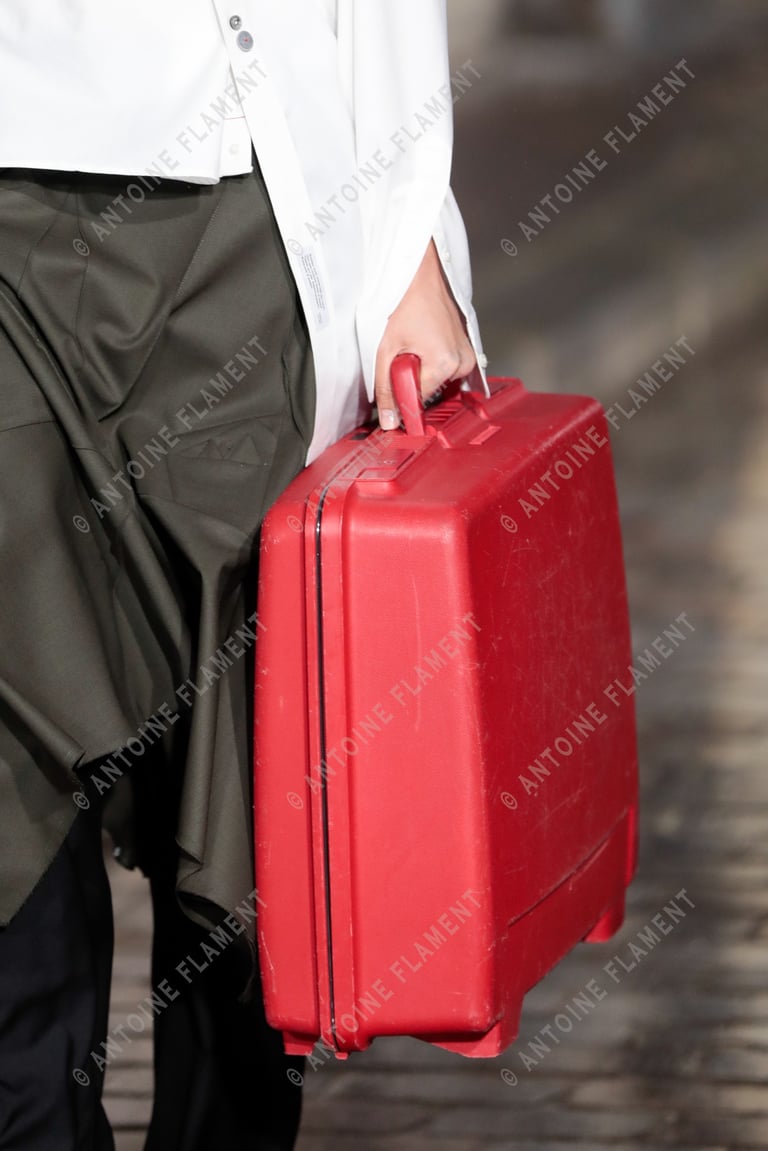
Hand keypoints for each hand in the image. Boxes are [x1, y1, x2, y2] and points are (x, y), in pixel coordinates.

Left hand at [374, 240, 476, 429]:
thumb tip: (390, 419)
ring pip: (437, 379)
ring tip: (412, 344)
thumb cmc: (405, 300)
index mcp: (445, 363)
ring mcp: (468, 354)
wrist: (421, 272)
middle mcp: (463, 361)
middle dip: (411, 379)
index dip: (402, 396)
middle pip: (430, 390)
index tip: (392, 387)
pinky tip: (422, 342)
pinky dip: (431, 360)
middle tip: (401, 353)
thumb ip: (386, 388)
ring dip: (421, 370)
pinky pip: (446, 366)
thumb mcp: (386, 348)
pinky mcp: (467, 347)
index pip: (421, 400)